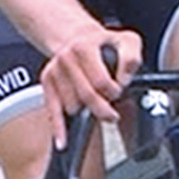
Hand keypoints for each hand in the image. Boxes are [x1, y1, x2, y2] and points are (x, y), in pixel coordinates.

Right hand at [39, 20, 142, 148]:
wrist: (77, 37)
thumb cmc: (104, 44)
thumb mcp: (127, 41)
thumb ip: (131, 58)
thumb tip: (124, 80)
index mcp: (84, 47)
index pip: (100, 81)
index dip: (114, 92)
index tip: (118, 92)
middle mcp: (66, 58)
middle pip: (86, 96)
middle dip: (102, 108)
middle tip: (111, 112)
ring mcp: (55, 71)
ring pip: (72, 106)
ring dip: (85, 110)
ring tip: (93, 102)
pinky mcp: (47, 81)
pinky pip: (52, 110)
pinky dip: (57, 128)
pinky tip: (62, 141)